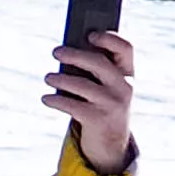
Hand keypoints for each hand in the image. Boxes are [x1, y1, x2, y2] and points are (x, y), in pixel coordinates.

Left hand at [47, 29, 136, 175]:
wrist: (110, 140)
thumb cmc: (101, 102)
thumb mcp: (104, 84)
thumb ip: (93, 67)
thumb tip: (66, 51)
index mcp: (127, 74)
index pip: (125, 49)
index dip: (109, 38)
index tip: (90, 35)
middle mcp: (124, 87)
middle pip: (99, 63)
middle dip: (74, 55)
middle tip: (56, 52)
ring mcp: (113, 104)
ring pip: (82, 85)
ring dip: (60, 79)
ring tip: (48, 78)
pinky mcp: (98, 119)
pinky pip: (71, 105)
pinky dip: (55, 100)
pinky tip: (47, 98)